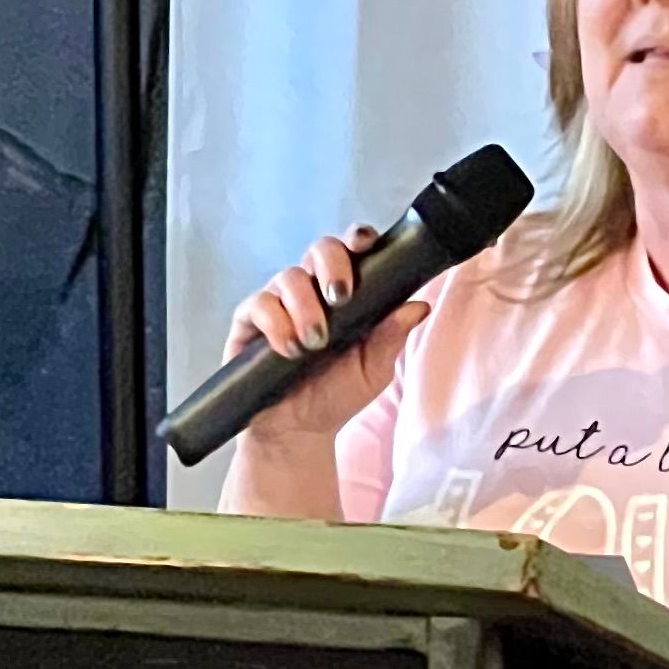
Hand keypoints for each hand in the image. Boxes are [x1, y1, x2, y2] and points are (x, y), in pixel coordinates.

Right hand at [223, 223, 427, 446]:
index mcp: (347, 292)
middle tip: (340, 298)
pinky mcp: (249, 321)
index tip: (365, 244)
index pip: (352, 250)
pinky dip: (275, 323)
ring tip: (314, 343)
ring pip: (289, 276)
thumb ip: (391, 337)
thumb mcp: (373, 369)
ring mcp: (279, 301)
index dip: (358, 238)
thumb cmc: (336, 394)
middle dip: (332, 265)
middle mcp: (312, 288)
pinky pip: (258, 303)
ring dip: (305, 307)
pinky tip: (287, 349)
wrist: (298, 431)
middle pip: (320, 248)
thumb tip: (419, 306)